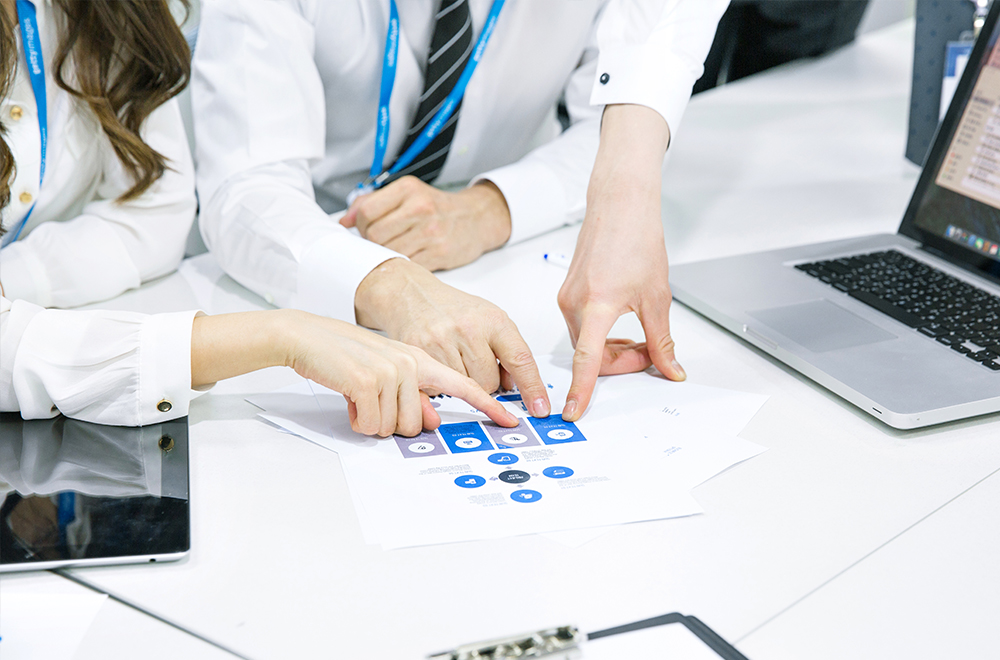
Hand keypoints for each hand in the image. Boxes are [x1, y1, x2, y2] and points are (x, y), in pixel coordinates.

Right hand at [190, 310, 517, 437]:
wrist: (308, 335)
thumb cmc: (346, 354)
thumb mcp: (387, 370)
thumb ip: (415, 393)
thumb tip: (432, 420)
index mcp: (421, 359)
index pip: (464, 385)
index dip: (489, 406)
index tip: (511, 422)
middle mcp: (411, 363)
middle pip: (419, 423)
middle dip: (392, 422)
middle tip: (373, 402)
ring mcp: (390, 371)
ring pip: (394, 427)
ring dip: (372, 421)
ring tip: (359, 396)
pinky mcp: (367, 381)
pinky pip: (371, 424)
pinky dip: (357, 419)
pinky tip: (349, 399)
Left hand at [340, 176, 511, 270]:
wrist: (477, 218)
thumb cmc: (437, 207)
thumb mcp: (408, 194)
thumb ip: (373, 202)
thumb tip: (344, 221)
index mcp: (408, 189)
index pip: (367, 212)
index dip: (362, 225)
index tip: (369, 228)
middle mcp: (420, 208)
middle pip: (375, 235)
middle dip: (373, 242)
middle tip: (383, 241)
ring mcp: (431, 232)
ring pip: (389, 252)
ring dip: (387, 255)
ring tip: (396, 248)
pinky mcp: (440, 253)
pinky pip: (408, 265)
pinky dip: (403, 264)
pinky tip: (410, 256)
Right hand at [354, 258, 550, 417]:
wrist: (412, 294)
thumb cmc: (454, 309)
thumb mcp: (490, 319)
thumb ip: (507, 350)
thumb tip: (515, 386)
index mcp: (493, 320)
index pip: (520, 360)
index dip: (532, 388)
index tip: (540, 408)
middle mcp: (468, 329)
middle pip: (490, 383)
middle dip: (487, 380)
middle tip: (474, 362)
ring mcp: (441, 341)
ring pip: (466, 388)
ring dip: (465, 381)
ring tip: (456, 358)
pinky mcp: (419, 353)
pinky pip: (440, 387)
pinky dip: (443, 382)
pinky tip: (440, 361)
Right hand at [558, 104, 685, 421]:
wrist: (620, 204)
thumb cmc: (637, 238)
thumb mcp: (657, 296)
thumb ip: (660, 339)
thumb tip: (669, 369)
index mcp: (596, 305)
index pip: (588, 359)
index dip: (582, 390)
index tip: (575, 412)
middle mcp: (573, 304)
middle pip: (591, 355)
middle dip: (619, 362)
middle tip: (649, 354)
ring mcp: (567, 298)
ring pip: (586, 342)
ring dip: (611, 349)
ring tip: (640, 334)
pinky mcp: (568, 292)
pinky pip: (582, 327)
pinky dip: (602, 334)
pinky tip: (622, 320)